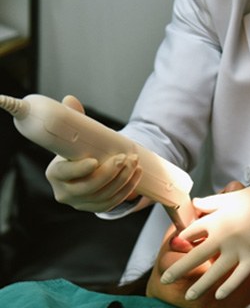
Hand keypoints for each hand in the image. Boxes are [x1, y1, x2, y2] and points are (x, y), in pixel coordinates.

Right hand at [45, 95, 142, 211]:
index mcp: (55, 174)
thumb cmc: (76, 150)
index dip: (79, 169)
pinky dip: (127, 189)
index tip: (94, 160)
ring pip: (104, 196)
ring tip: (133, 163)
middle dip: (110, 173)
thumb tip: (70, 100)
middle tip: (124, 157)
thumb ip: (72, 119)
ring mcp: (81, 203)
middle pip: (89, 187)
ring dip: (122, 179)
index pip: (65, 173)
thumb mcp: (73, 136)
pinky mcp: (95, 208)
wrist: (83, 170)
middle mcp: (65, 193)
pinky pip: (113, 202)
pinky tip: (136, 174)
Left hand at [160, 176, 249, 299]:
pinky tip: (219, 296)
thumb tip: (196, 202)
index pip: (192, 232)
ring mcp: (239, 249)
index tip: (176, 248)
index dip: (181, 240)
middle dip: (179, 269)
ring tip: (188, 296)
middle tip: (165, 279)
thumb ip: (213, 202)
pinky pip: (238, 277)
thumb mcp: (235, 196)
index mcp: (218, 217)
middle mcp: (224, 235)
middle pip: (195, 255)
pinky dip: (228, 288)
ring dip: (200, 285)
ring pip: (214, 271)